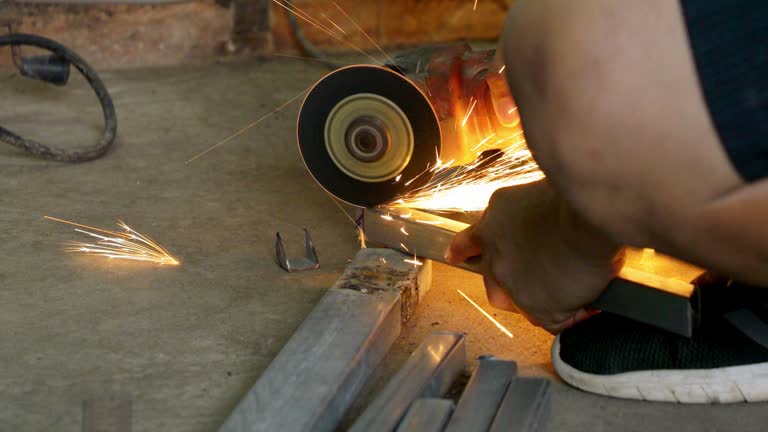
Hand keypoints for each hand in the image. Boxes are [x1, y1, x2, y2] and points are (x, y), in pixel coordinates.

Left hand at [446, 179, 624, 332]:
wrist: (588, 213)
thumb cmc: (573, 194)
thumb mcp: (536, 193)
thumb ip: (528, 214)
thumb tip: (545, 225)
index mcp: (495, 222)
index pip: (469, 241)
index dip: (463, 251)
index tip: (454, 256)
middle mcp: (496, 255)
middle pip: (493, 280)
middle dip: (510, 284)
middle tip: (538, 282)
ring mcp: (514, 285)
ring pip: (523, 304)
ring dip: (545, 300)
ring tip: (573, 290)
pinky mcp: (538, 307)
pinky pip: (553, 321)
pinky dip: (573, 315)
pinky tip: (589, 305)